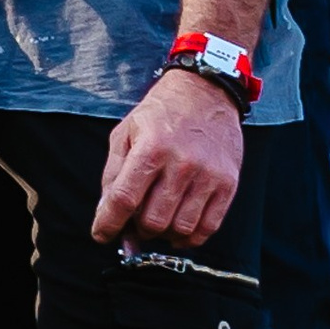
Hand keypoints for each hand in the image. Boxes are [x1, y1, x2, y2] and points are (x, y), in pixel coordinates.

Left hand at [92, 68, 244, 249]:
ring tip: (157, 221)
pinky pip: (208, 227)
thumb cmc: (162, 112)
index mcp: (151, 148)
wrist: (207, 92)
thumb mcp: (127, 132)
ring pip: (180, 229)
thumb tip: (106, 213)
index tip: (101, 234)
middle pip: (153, 220)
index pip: (124, 199)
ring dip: (163, 234)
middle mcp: (181, 163)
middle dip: (137, 228)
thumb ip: (113, 173)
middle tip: (135, 220)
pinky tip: (179, 228)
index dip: (108, 223)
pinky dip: (189, 237)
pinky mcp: (228, 184)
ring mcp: (207, 175)